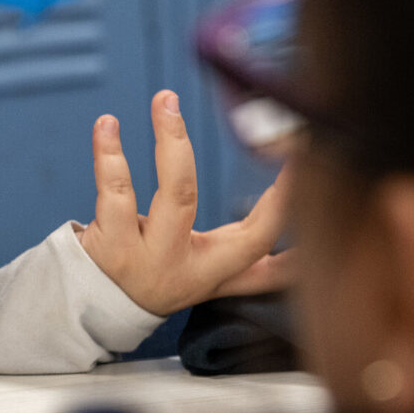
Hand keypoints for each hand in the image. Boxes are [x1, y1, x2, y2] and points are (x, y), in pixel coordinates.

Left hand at [75, 90, 291, 315]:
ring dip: (170, 142)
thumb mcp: (218, 280)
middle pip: (214, 216)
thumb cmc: (167, 280)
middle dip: (238, 173)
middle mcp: (183, 266)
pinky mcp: (108, 246)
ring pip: (171, 197)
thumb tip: (311, 259)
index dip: (286, 205)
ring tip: (166, 102)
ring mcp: (144, 257)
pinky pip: (114, 193)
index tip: (306, 164)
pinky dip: (109, 154)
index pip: (261, 239)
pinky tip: (108, 125)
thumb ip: (264, 270)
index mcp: (217, 268)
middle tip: (241, 124)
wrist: (102, 310)